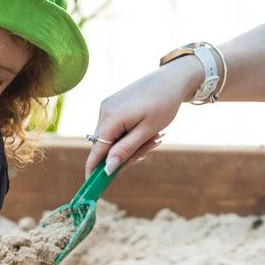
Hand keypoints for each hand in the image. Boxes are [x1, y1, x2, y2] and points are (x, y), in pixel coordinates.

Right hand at [85, 58, 199, 175]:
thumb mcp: (147, 131)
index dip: (93, 169)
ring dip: (129, 144)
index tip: (92, 185)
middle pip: (105, 145)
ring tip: (153, 137)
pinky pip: (115, 127)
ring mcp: (107, 106)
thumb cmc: (164, 104)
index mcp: (111, 117)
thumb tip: (107, 169)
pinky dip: (128, 134)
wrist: (172, 79)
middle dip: (123, 154)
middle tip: (147, 151)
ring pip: (111, 137)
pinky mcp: (113, 104)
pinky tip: (146, 130)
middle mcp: (104, 111)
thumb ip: (125, 150)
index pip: (96, 150)